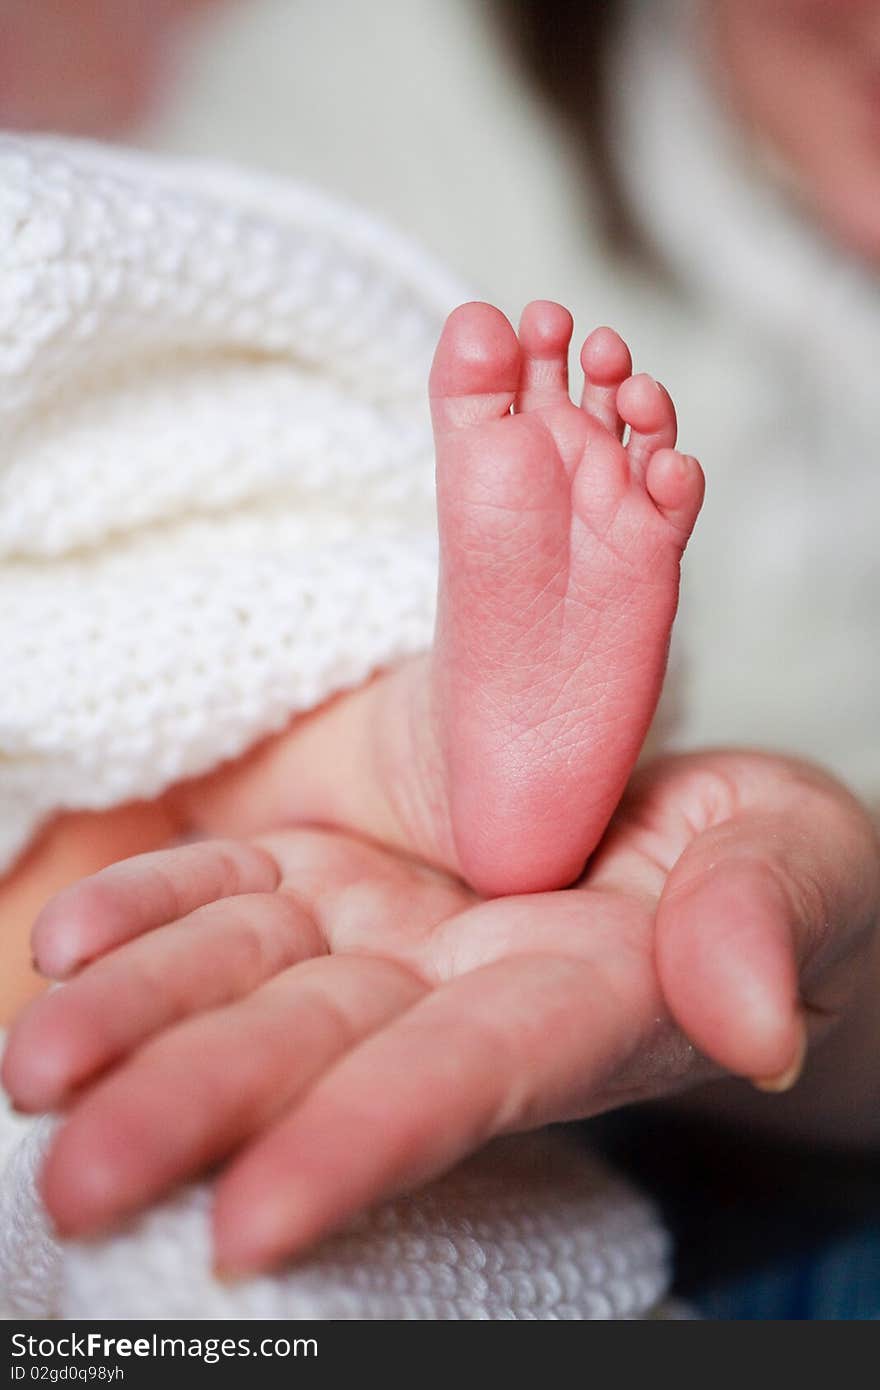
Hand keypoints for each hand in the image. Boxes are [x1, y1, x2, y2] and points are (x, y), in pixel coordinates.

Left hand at [3, 750, 876, 1273]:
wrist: (676, 822)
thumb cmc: (759, 852)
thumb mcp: (793, 857)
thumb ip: (761, 919)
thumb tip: (753, 1025)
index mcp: (582, 1002)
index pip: (468, 1080)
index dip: (368, 1144)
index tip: (253, 1221)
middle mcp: (458, 990)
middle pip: (322, 1055)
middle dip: (204, 1114)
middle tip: (80, 1177)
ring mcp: (383, 931)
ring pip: (250, 978)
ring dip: (140, 1023)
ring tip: (35, 1069)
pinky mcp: (333, 872)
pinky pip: (231, 892)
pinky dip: (151, 912)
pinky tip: (68, 941)